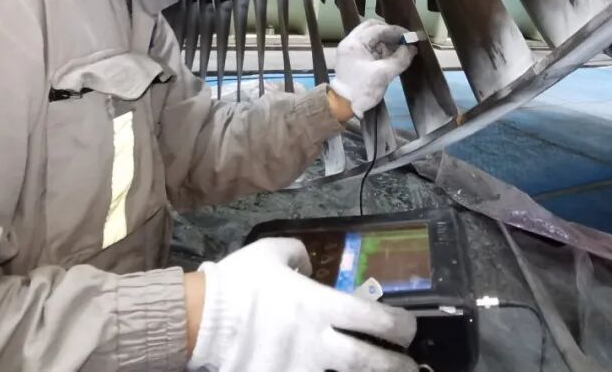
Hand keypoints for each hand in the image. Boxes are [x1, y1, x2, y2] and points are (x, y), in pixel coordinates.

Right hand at [187, 238, 417, 371]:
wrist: (200, 319)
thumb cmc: (238, 283)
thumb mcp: (270, 252)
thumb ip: (298, 253)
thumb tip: (310, 265)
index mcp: (319, 306)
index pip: (374, 318)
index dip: (400, 325)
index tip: (408, 328)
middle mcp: (318, 343)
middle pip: (371, 362)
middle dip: (399, 367)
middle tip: (411, 369)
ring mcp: (300, 370)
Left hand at [331, 20, 416, 117]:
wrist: (344, 106)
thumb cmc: (362, 90)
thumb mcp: (384, 75)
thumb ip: (400, 59)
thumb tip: (412, 48)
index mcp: (354, 43)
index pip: (377, 29)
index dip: (395, 31)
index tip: (409, 37)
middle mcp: (351, 42)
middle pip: (372, 28)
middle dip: (389, 33)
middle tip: (403, 40)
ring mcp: (351, 49)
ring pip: (371, 37)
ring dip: (386, 41)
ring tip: (400, 49)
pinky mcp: (354, 57)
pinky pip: (369, 46)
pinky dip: (381, 48)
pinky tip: (392, 55)